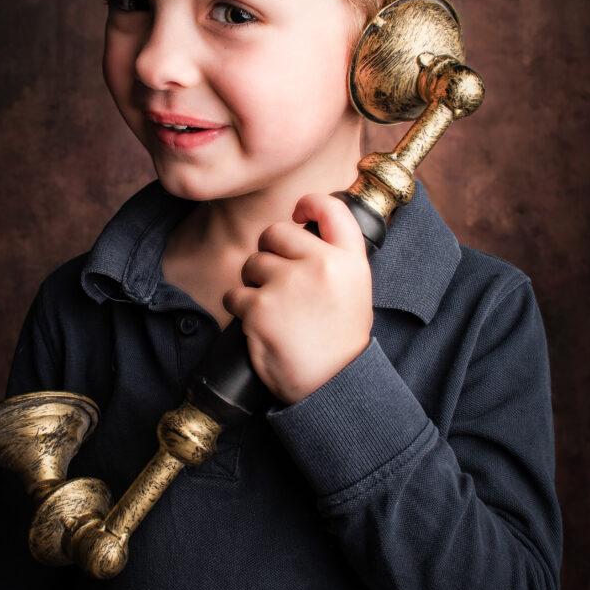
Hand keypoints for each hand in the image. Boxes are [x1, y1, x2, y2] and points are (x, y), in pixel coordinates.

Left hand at [223, 193, 373, 403]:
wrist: (332, 385)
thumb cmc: (340, 340)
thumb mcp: (355, 290)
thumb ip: (334, 257)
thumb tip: (301, 226)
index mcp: (349, 260)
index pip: (330, 208)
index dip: (309, 203)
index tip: (297, 213)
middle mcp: (320, 265)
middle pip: (276, 232)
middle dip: (269, 250)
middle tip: (277, 278)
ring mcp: (288, 285)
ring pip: (251, 263)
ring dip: (253, 282)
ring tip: (273, 308)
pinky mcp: (259, 308)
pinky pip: (234, 294)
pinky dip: (240, 308)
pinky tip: (259, 324)